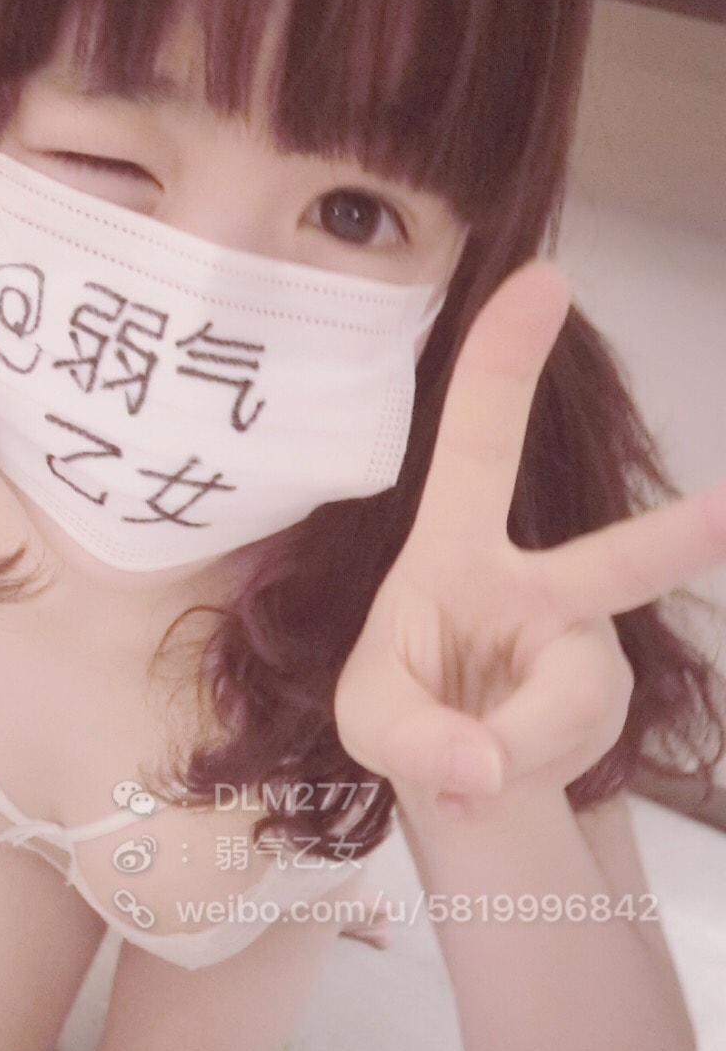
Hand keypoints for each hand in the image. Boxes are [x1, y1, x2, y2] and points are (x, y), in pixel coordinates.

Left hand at [333, 260, 725, 813]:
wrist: (461, 768)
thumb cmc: (405, 706)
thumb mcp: (371, 722)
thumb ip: (414, 739)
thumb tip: (484, 769)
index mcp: (453, 547)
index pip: (476, 442)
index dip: (504, 362)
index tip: (544, 277)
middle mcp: (534, 581)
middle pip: (615, 562)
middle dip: (679, 542)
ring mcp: (583, 641)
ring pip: (574, 701)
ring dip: (514, 747)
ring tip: (468, 769)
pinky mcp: (609, 697)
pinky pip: (573, 746)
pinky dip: (527, 772)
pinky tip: (501, 772)